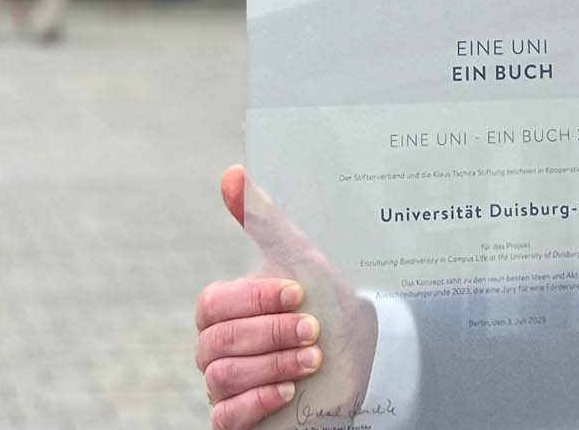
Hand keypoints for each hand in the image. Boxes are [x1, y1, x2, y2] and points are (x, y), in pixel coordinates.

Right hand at [195, 165, 379, 429]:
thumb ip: (263, 219)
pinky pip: (225, 419)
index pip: (214, 304)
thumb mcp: (301, 260)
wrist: (365, 356)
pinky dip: (256, 402)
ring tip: (313, 358)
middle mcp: (217, 349)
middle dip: (270, 334)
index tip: (298, 293)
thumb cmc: (328, 306)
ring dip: (273, 365)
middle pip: (218, 342)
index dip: (254, 300)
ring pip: (222, 378)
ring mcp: (226, 386)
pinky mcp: (239, 419)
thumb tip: (232, 172)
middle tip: (313, 329)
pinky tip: (290, 391)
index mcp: (223, 310)